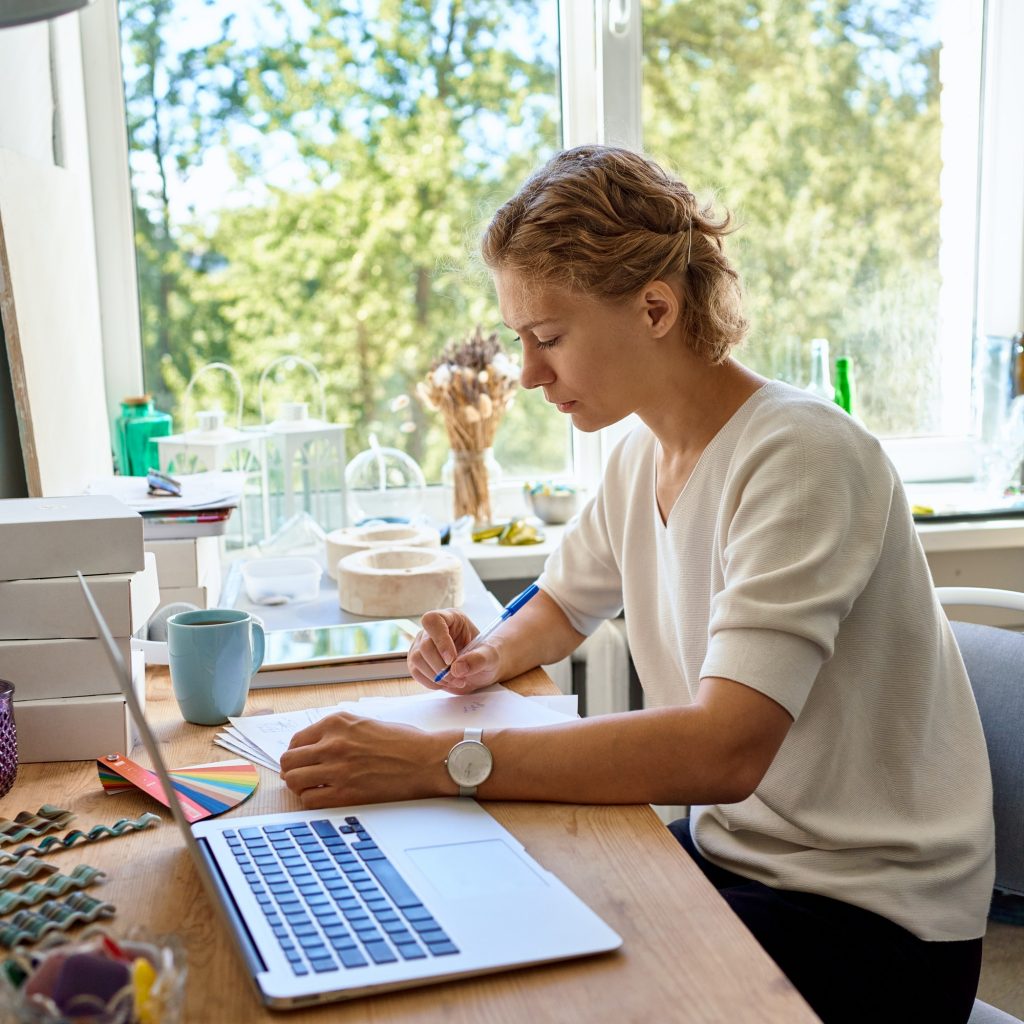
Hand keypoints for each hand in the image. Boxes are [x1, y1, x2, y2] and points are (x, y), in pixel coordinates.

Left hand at [279, 711, 451, 808]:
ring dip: (299, 786)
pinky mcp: (345, 793)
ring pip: (294, 780)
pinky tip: (325, 796)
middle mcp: (332, 743)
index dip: (297, 754)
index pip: (296, 740)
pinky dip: (312, 799)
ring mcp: (337, 769)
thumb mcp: (365, 723)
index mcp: (336, 722)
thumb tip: (314, 746)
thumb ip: (338, 732)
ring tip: (312, 787)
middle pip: (289, 761)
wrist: (426, 760)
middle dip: (293, 770)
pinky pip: (309, 799)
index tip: (303, 761)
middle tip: (303, 776)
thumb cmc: (403, 741)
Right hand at [407, 609, 500, 693]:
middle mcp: (432, 630)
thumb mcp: (491, 656)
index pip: (433, 621)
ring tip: (455, 680)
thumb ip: (478, 659)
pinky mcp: (417, 661)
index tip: (452, 659)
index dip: (440, 640)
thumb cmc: (486, 657)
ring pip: (417, 659)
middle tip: (458, 677)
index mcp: (451, 618)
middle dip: (441, 666)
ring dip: (436, 676)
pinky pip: (415, 672)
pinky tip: (446, 682)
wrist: (481, 669)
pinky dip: (431, 682)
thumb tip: (457, 668)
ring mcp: (421, 645)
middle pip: (424, 645)